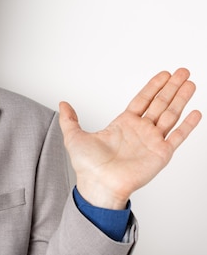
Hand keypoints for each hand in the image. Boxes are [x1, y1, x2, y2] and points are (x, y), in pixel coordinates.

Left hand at [59, 68, 201, 209]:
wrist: (98, 184)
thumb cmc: (87, 166)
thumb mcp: (74, 136)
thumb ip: (69, 119)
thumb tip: (62, 104)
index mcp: (123, 124)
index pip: (143, 100)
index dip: (154, 86)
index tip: (164, 75)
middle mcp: (140, 130)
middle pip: (160, 103)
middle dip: (172, 87)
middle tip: (183, 72)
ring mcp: (152, 141)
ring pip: (171, 115)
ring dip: (181, 99)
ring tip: (191, 83)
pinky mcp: (161, 154)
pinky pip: (178, 137)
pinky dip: (188, 125)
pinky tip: (195, 112)